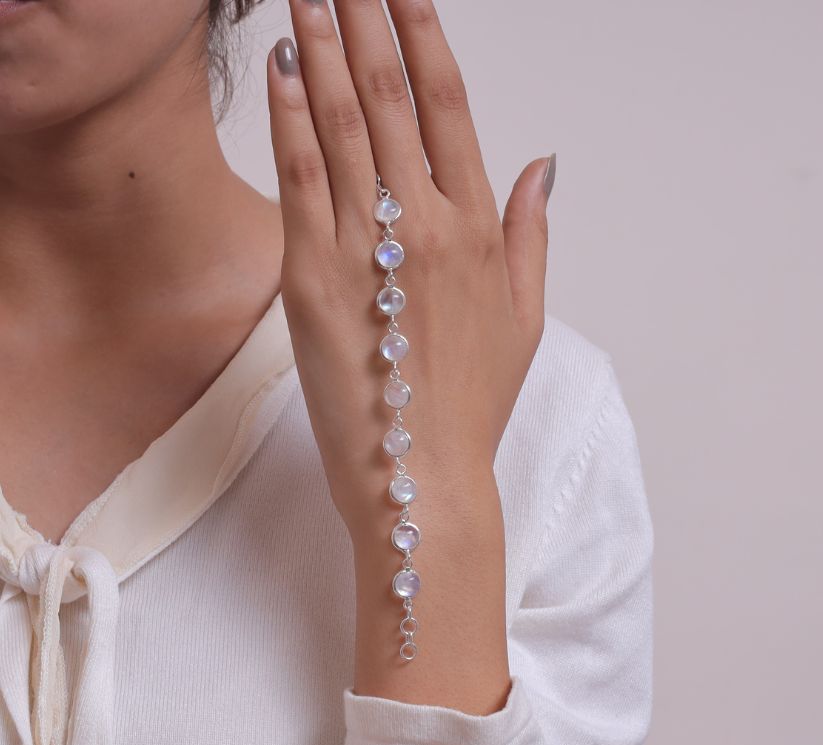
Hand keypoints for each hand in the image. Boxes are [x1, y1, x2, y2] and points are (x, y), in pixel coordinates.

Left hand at [267, 0, 553, 714]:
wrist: (421, 475)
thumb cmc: (471, 402)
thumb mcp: (525, 318)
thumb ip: (534, 233)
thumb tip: (547, 163)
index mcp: (479, 230)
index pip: (449, 106)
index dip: (423, 37)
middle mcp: (426, 226)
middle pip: (389, 97)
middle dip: (365, 19)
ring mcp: (366, 249)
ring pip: (342, 125)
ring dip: (323, 47)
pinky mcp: (311, 279)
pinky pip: (300, 180)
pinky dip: (289, 118)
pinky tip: (284, 69)